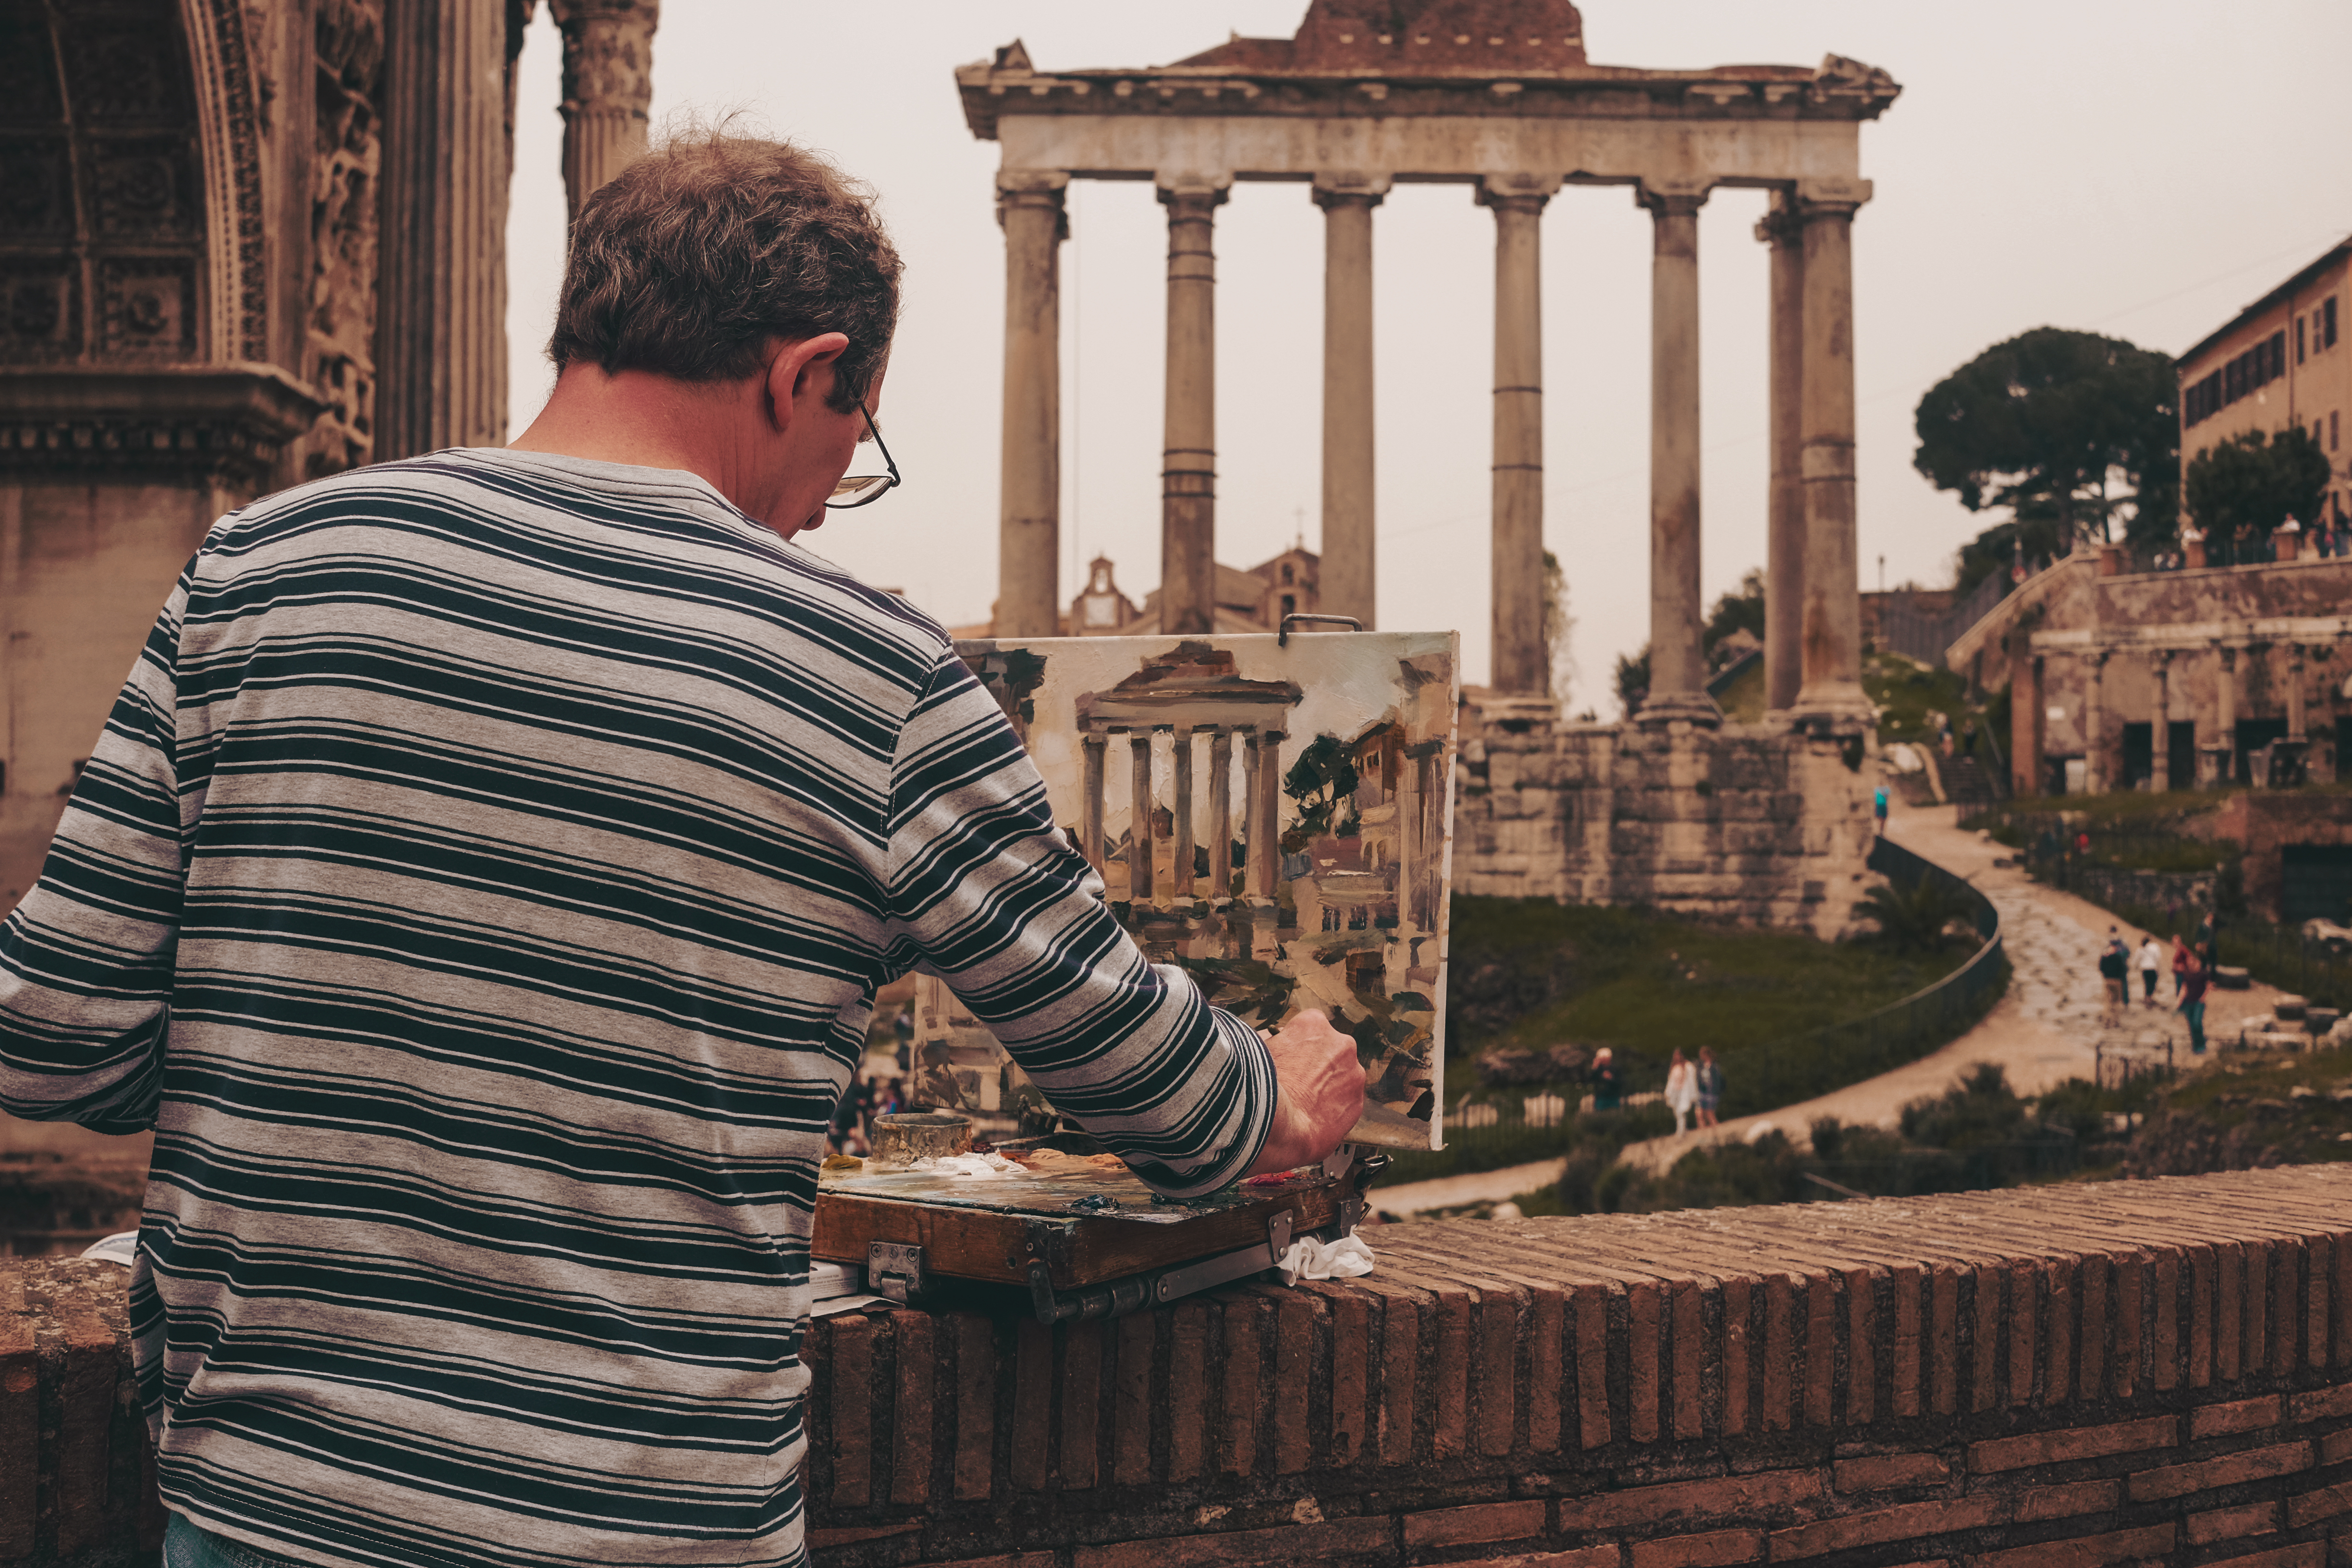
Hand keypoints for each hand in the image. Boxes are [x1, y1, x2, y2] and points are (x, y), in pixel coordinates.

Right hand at [1248, 1009, 1365, 1174]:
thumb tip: (1273, 1040)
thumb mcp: (1257, 1050)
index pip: (1308, 1028)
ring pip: (1341, 1077)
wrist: (1276, 1125)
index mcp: (1313, 1024)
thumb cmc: (1259, 1084)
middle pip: (1330, 1051)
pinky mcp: (1358, 1102)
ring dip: (1327, 1087)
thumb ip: (1272, 1041)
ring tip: (1304, 1104)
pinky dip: (1333, 1109)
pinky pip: (1346, 1103)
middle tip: (1296, 1083)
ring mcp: (1354, 1074)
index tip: (1288, 1061)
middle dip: (1317, 1065)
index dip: (1296, 1047)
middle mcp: (1341, 1043)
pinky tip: (1314, 1118)